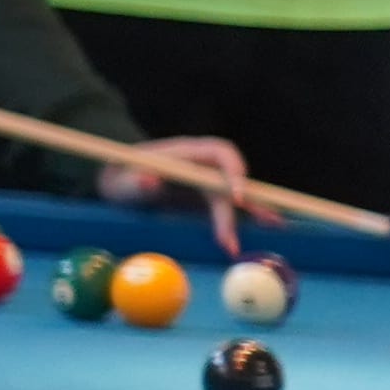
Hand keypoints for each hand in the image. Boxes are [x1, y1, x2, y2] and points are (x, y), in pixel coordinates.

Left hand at [95, 133, 259, 252]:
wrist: (117, 184)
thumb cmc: (118, 178)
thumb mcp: (121, 181)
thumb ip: (135, 182)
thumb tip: (150, 181)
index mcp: (185, 152)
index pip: (220, 153)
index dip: (233, 172)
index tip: (235, 196)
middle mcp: (201, 164)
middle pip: (230, 180)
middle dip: (244, 202)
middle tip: (238, 230)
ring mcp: (205, 181)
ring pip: (233, 196)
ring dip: (252, 213)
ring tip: (273, 228)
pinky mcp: (204, 198)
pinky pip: (226, 208)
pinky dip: (239, 221)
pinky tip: (249, 237)